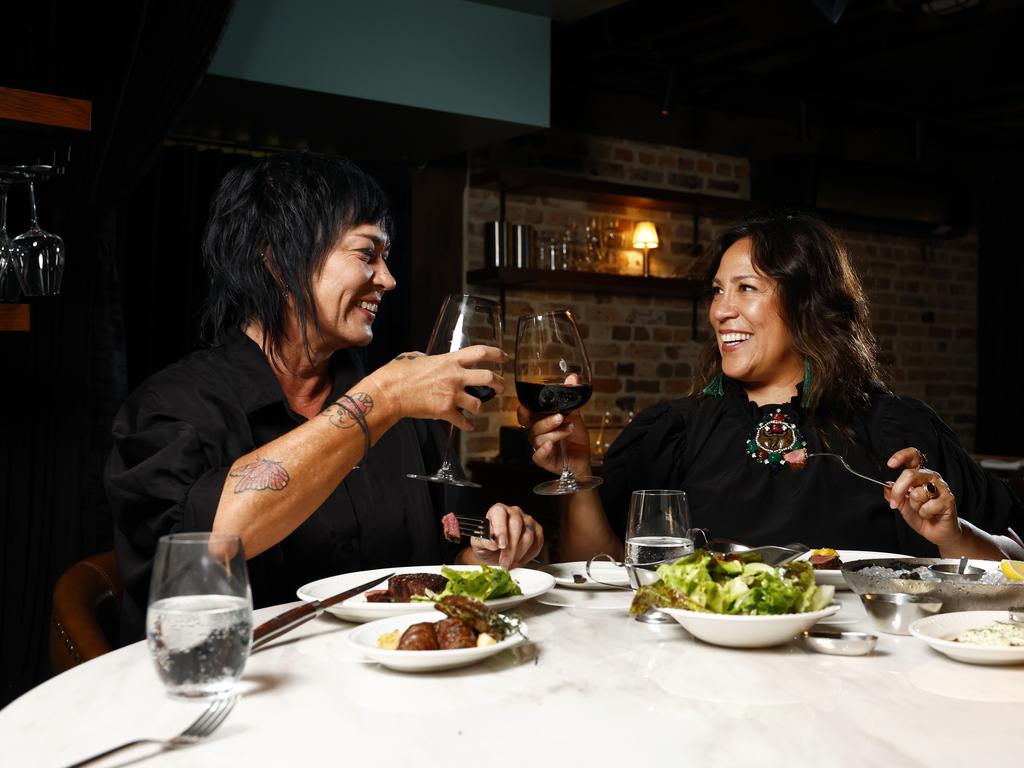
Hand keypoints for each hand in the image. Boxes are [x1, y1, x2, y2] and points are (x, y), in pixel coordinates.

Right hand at [370, 345, 505, 429]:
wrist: (389, 392)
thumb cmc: (398, 374)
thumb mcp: (414, 356)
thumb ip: (427, 357)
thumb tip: (427, 357)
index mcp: (449, 360)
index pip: (481, 352)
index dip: (497, 354)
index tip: (504, 357)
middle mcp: (455, 376)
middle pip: (489, 377)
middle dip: (499, 383)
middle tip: (501, 386)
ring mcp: (451, 394)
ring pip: (479, 403)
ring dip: (482, 407)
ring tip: (480, 408)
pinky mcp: (445, 411)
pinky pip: (463, 421)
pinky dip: (468, 425)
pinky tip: (469, 426)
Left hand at [470, 504, 543, 568]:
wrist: (494, 554)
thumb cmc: (486, 545)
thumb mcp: (478, 544)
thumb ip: (482, 541)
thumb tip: (492, 543)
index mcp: (497, 510)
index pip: (500, 514)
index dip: (501, 529)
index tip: (500, 545)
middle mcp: (514, 512)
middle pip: (516, 526)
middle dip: (511, 547)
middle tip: (505, 562)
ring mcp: (527, 520)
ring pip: (528, 535)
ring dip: (519, 553)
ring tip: (510, 563)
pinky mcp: (537, 531)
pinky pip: (537, 543)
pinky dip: (529, 555)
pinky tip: (519, 560)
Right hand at [517, 374, 592, 476]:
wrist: (584, 458)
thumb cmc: (574, 438)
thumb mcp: (574, 415)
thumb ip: (571, 398)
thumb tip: (573, 377)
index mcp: (540, 422)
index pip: (525, 415)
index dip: (523, 411)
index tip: (524, 405)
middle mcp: (537, 434)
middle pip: (532, 426)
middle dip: (546, 420)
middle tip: (560, 416)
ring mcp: (539, 447)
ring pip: (538, 438)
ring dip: (554, 432)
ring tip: (569, 427)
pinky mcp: (544, 460)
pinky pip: (538, 455)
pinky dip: (543, 449)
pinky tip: (550, 445)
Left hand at [885, 447, 960, 548]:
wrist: (938, 531)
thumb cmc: (922, 515)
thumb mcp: (902, 504)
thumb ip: (893, 494)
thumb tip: (886, 486)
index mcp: (920, 475)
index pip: (914, 457)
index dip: (901, 456)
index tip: (890, 464)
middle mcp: (931, 477)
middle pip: (910, 474)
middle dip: (898, 491)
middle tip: (895, 502)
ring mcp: (941, 487)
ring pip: (918, 492)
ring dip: (914, 506)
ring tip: (921, 510)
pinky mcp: (949, 499)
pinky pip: (927, 506)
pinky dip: (924, 513)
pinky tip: (930, 515)